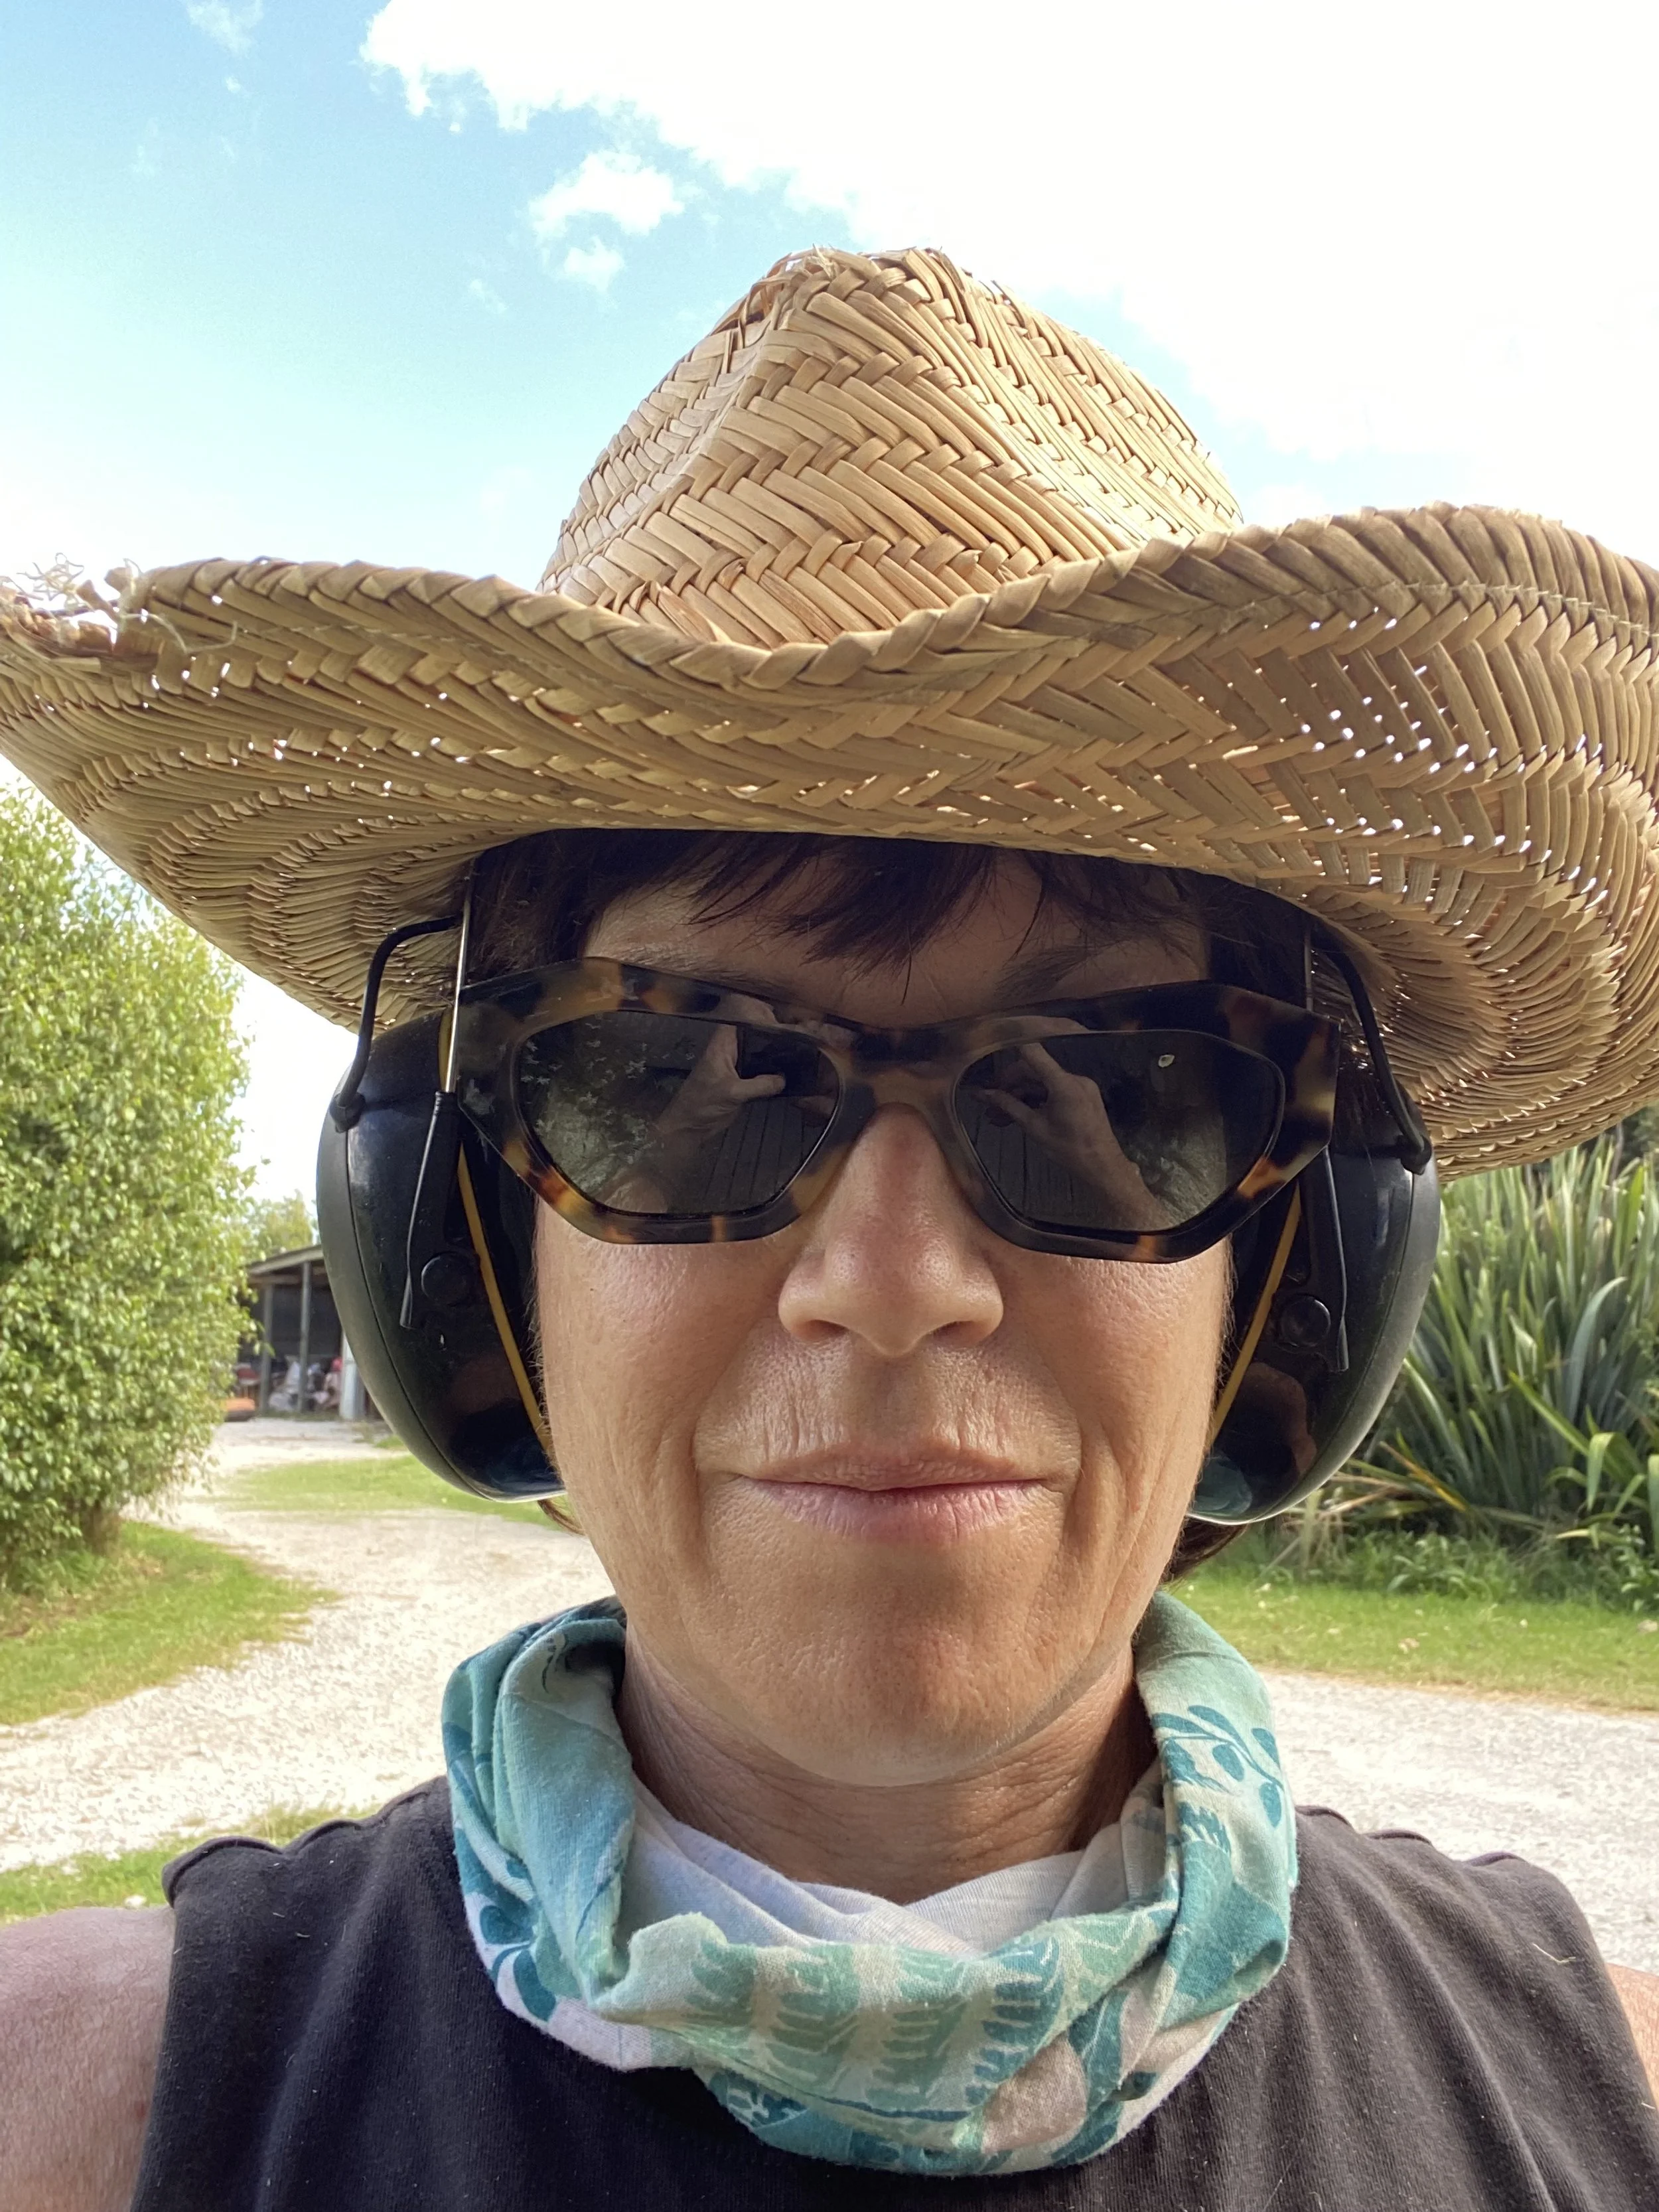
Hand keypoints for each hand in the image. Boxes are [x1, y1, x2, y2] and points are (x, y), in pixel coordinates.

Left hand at [600, 1025, 784, 1211]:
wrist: (691, 1127)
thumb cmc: (702, 1104)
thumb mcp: (732, 1093)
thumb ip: (759, 1085)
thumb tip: (784, 1079)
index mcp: (723, 1045)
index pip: (742, 1020)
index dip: (760, 1015)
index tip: (782, 1019)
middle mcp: (732, 1051)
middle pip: (755, 1036)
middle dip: (774, 1035)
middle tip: (798, 1035)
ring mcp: (738, 1066)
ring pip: (760, 1054)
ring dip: (776, 1055)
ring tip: (799, 1051)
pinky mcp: (744, 1082)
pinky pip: (762, 1072)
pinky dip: (773, 1072)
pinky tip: (791, 1072)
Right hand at [977, 1042, 1164, 1228]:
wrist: (1102, 1166)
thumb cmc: (1071, 1151)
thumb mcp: (1035, 1127)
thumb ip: (1009, 1106)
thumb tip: (983, 1095)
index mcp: (1064, 1084)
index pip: (1033, 1053)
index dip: (1010, 1045)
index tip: (990, 1044)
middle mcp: (1074, 1079)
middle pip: (1034, 1070)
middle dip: (1009, 1084)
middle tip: (989, 1100)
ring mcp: (1079, 1085)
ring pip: (1041, 1082)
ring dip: (1019, 1094)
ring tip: (998, 1115)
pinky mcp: (1081, 1094)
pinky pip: (1053, 1089)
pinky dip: (1035, 1098)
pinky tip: (1018, 1113)